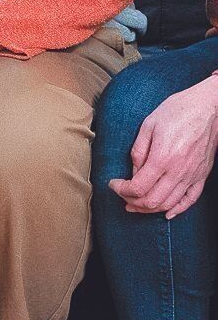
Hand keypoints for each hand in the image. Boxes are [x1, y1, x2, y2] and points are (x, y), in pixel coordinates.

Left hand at [110, 75, 217, 218]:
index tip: (112, 184)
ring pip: (169, 204)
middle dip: (132, 202)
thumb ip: (138, 151)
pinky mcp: (202, 175)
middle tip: (122, 196)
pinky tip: (167, 213)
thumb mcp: (148, 126)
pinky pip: (191, 199)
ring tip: (136, 205)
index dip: (121, 190)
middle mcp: (179, 171)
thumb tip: (133, 172)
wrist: (208, 106)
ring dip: (150, 209)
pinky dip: (178, 209)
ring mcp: (193, 175)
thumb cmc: (177, 111)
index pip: (138, 187)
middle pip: (152, 200)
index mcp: (163, 158)